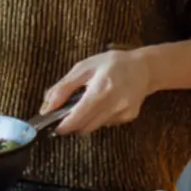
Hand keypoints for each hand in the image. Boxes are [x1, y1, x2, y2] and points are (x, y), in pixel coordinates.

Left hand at [40, 46, 156, 135]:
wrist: (144, 67)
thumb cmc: (111, 64)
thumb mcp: (83, 68)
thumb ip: (63, 88)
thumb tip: (46, 107)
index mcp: (101, 89)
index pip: (78, 117)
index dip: (64, 126)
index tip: (54, 126)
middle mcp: (115, 104)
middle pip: (85, 127)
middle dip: (72, 124)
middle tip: (67, 114)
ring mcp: (124, 112)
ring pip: (94, 127)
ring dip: (85, 121)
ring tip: (87, 103)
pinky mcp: (129, 117)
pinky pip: (106, 124)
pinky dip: (99, 118)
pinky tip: (104, 103)